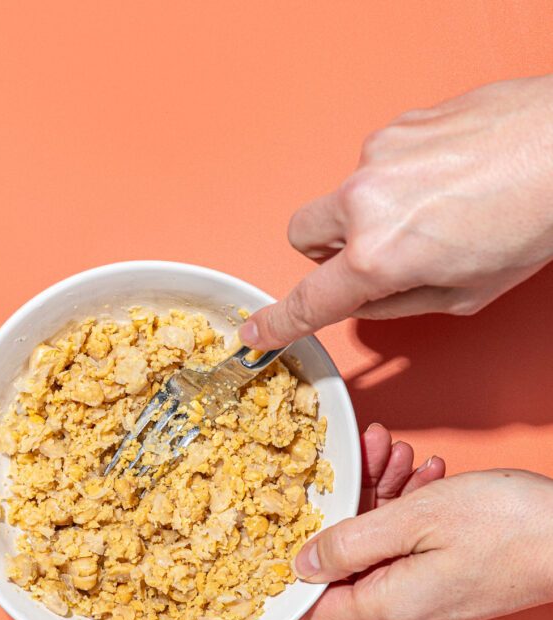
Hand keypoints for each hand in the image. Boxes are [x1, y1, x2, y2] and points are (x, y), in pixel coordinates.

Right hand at [240, 75, 552, 348]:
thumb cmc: (533, 220)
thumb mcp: (465, 295)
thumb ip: (398, 304)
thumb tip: (367, 301)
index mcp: (378, 256)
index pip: (309, 299)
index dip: (279, 322)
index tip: (256, 332)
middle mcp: (364, 202)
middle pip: (302, 236)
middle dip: (324, 256)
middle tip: (369, 261)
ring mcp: (378, 156)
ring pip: (343, 199)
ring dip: (368, 215)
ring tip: (433, 213)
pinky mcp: (398, 125)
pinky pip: (376, 166)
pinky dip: (396, 182)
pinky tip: (444, 181)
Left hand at [295, 454, 552, 619]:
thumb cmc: (507, 525)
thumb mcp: (413, 520)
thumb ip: (348, 543)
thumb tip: (300, 566)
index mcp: (390, 605)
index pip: (314, 610)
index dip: (288, 576)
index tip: (276, 536)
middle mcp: (407, 613)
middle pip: (349, 565)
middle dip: (349, 506)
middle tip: (362, 456)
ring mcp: (432, 599)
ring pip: (383, 548)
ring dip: (383, 496)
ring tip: (395, 451)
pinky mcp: (453, 583)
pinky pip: (412, 549)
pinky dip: (410, 510)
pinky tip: (423, 474)